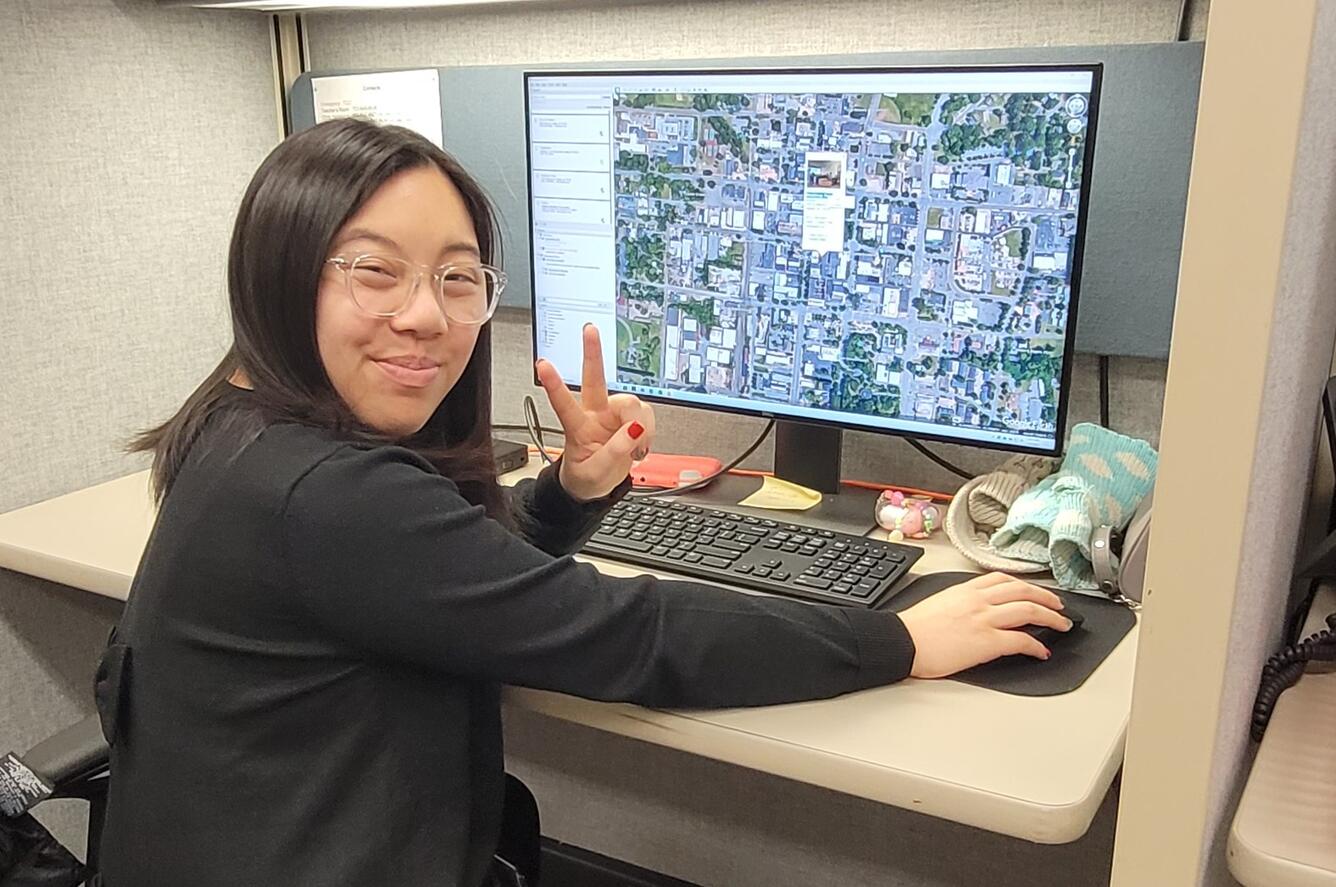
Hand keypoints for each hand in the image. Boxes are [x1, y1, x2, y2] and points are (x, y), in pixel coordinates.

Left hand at [535, 324, 655, 501]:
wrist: (597, 485)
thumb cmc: (588, 477)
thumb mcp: (596, 473)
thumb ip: (615, 453)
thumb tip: (634, 430)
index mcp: (577, 428)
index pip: (564, 404)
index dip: (554, 384)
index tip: (542, 364)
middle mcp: (595, 414)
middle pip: (594, 380)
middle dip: (593, 354)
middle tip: (590, 330)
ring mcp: (613, 415)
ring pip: (632, 403)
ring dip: (640, 423)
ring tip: (636, 448)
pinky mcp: (631, 418)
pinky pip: (647, 415)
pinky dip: (650, 430)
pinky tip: (641, 444)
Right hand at [898, 573, 1070, 677]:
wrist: (902, 641)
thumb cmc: (914, 628)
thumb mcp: (940, 602)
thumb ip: (962, 602)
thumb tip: (974, 611)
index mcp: (966, 589)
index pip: (1004, 579)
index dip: (1025, 585)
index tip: (1035, 591)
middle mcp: (978, 599)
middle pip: (1023, 590)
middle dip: (1047, 597)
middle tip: (1059, 605)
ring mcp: (984, 619)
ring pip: (1029, 610)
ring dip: (1052, 617)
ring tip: (1062, 624)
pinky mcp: (987, 641)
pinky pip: (1021, 640)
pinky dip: (1036, 645)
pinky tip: (1041, 651)